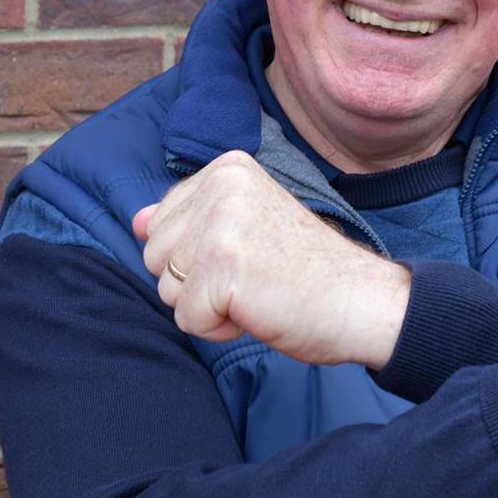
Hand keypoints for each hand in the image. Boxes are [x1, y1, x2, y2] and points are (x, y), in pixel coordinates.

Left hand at [134, 151, 410, 368]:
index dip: (199, 256)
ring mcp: (221, 224)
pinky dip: (219, 328)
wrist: (362, 300)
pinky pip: (187, 319)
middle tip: (255, 276)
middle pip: (155, 256)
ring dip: (208, 306)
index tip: (251, 253)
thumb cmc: (307, 270)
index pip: (161, 224)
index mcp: (227, 169)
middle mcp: (221, 186)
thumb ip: (188, 220)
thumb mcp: (243, 230)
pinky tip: (260, 309)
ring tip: (258, 291)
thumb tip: (136, 222)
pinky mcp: (223, 268)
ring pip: (167, 289)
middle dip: (196, 282)